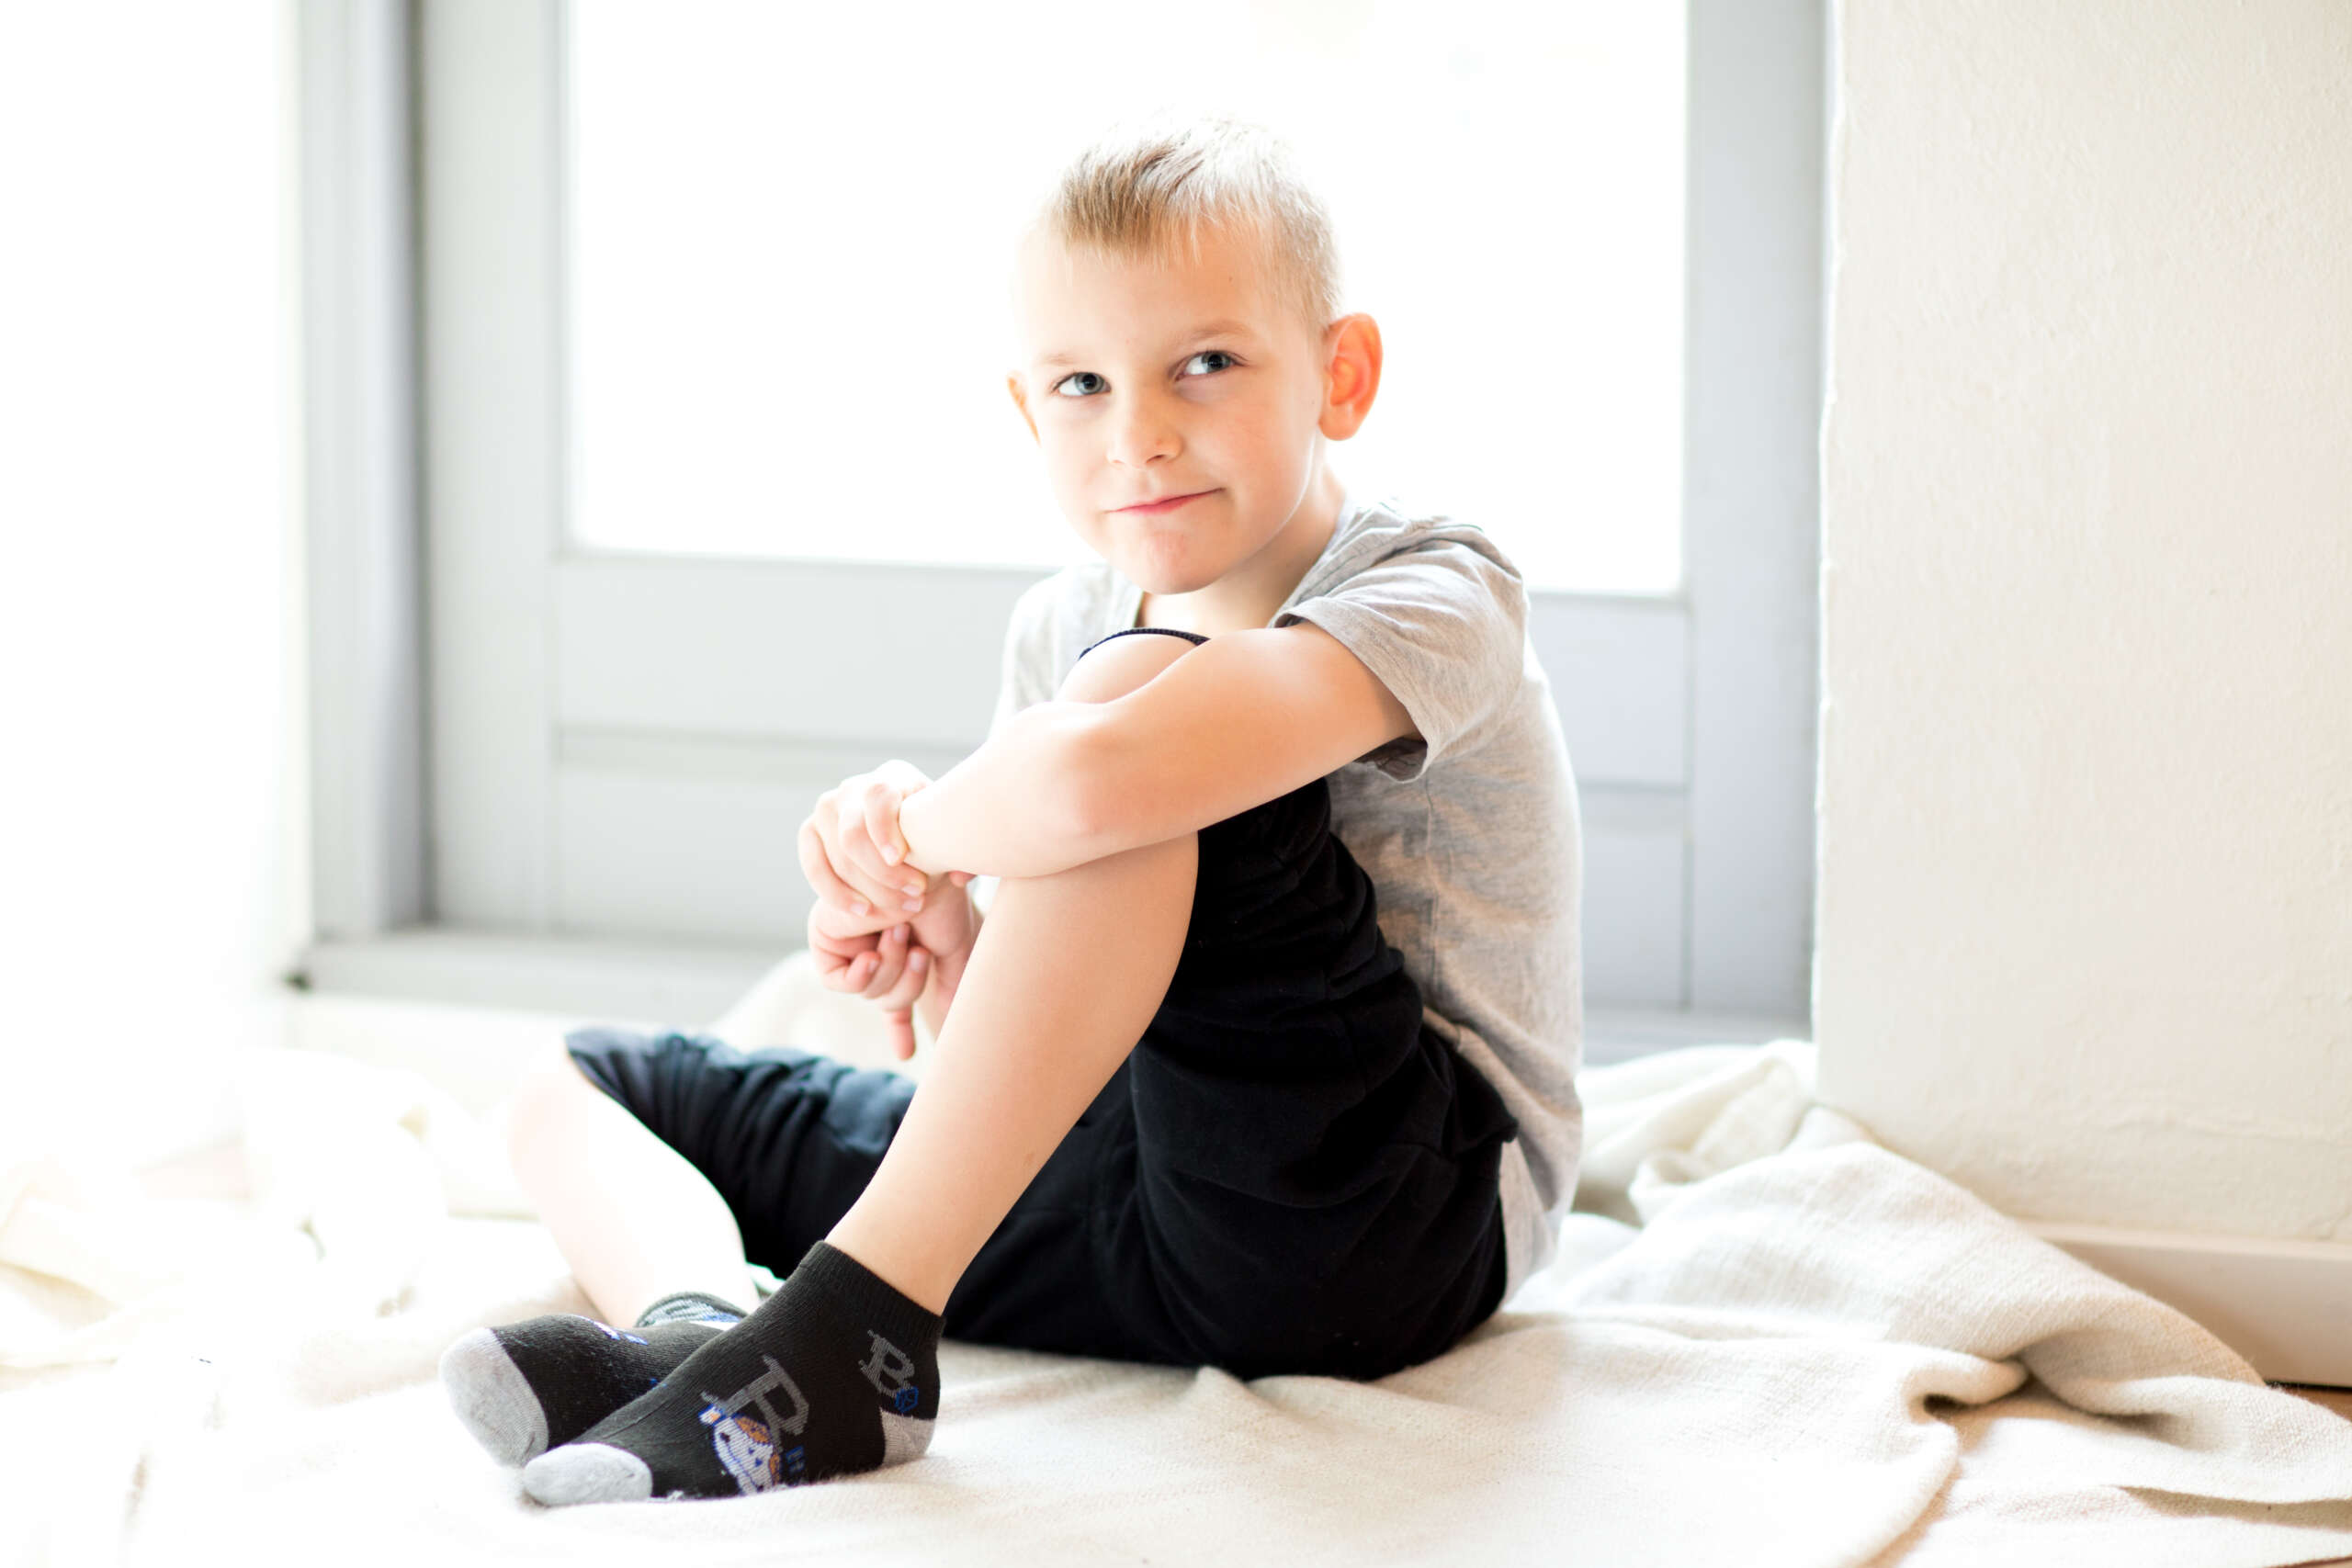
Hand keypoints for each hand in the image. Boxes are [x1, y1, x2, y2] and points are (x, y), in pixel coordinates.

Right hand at [797, 760, 973, 923]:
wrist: (911, 842)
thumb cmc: (935, 838)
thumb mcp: (952, 839)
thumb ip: (961, 856)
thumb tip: (958, 875)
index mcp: (893, 777)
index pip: (878, 795)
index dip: (885, 828)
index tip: (900, 859)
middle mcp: (853, 787)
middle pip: (853, 832)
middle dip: (883, 872)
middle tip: (916, 896)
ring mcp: (828, 810)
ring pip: (836, 854)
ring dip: (868, 888)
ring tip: (900, 909)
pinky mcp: (810, 833)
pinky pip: (814, 866)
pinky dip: (836, 893)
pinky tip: (864, 911)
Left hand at [805, 879, 977, 1061]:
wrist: (922, 869)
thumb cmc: (941, 900)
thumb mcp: (950, 949)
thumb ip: (950, 983)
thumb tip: (957, 1018)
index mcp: (903, 950)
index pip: (898, 998)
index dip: (901, 1027)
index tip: (905, 1052)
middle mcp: (876, 947)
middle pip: (886, 1000)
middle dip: (906, 985)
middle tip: (917, 951)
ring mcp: (851, 943)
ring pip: (866, 992)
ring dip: (888, 971)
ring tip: (897, 933)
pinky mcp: (825, 937)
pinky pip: (837, 982)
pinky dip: (859, 975)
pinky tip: (872, 955)